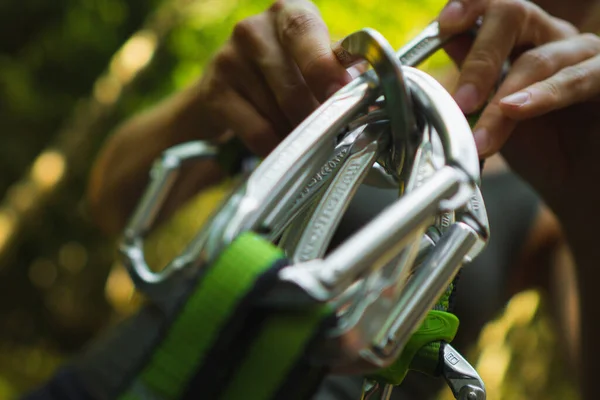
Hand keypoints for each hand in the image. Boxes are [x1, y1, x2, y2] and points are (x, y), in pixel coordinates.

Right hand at [190, 0, 350, 156]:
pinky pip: (257, 132)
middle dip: (315, 118)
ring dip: (298, 134)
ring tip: (303, 135)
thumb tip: (369, 92)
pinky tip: (282, 146)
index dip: (323, 67)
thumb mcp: (314, 58)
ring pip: (278, 115)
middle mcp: (254, 29)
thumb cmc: (286, 70)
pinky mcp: (214, 92)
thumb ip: (341, 68)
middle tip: (330, 135)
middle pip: (293, 87)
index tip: (338, 94)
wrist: (229, 85)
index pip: (306, 33)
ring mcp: (229, 59)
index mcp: (290, 13)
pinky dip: (276, 147)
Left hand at [438, 0, 599, 223]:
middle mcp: (554, 38)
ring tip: (481, 133)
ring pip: (538, 59)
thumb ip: (476, 77)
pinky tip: (516, 108)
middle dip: (480, 58)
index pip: (496, 7)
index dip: (471, 6)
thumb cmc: (539, 147)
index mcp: (522, 40)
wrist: (578, 185)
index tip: (445, 25)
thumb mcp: (494, 111)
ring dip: (503, 98)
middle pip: (514, 14)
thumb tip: (448, 42)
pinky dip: (544, 95)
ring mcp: (585, 55)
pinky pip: (579, 78)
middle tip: (462, 101)